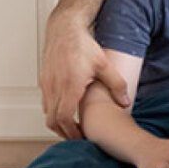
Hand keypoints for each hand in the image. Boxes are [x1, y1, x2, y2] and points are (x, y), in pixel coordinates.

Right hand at [40, 17, 128, 139]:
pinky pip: (45, 102)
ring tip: (73, 127)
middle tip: (78, 138)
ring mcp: (46, 84)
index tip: (82, 138)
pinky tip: (66, 110)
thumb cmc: (83, 46)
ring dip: (58, 123)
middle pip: (53, 121)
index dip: (72, 132)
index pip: (65, 118)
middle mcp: (54, 87)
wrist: (65, 29)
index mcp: (69, 86)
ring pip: (47, 113)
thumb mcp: (104, 65)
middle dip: (64, 132)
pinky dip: (54, 111)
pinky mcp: (43, 80)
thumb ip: (116, 85)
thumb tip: (125, 103)